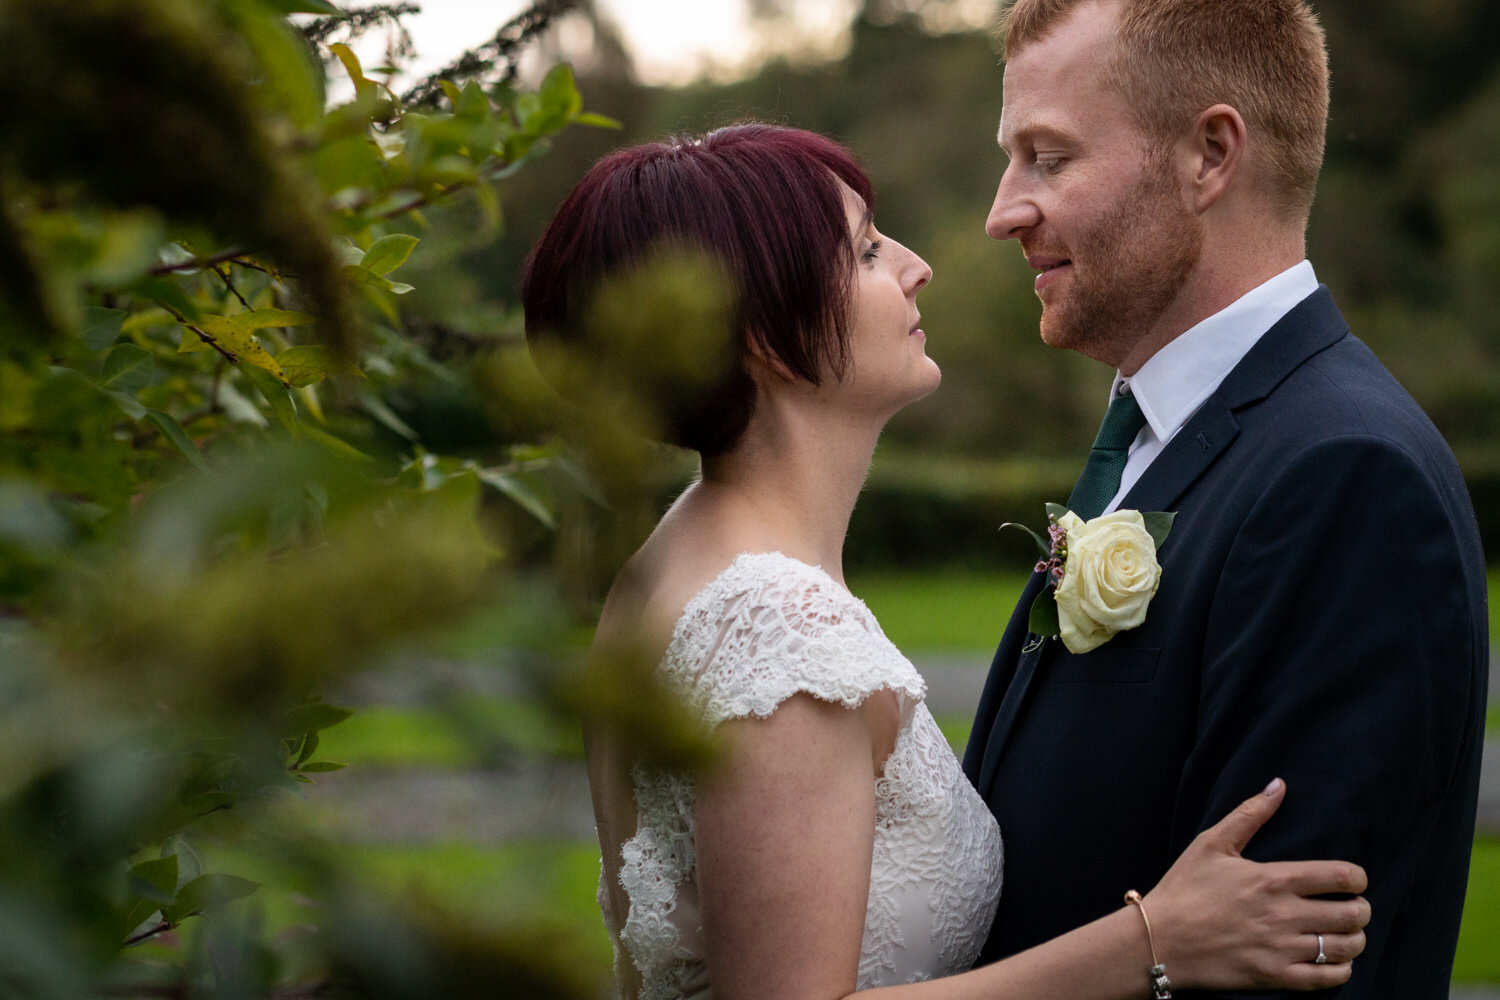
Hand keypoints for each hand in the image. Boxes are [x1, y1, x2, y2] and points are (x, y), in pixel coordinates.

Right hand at [1143, 778, 1369, 991]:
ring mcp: (1281, 949)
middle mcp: (1284, 914)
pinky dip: (1341, 970)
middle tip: (1353, 907)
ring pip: (1346, 948)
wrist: (1159, 939)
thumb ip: (1249, 814)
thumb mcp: (1211, 844)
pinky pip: (1327, 979)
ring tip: (1345, 933)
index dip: (1359, 878)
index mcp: (1273, 879)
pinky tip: (1332, 961)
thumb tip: (1279, 785)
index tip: (1354, 880)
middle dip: (1361, 909)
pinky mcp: (1274, 977)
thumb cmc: (1184, 889)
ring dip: (1354, 939)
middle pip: (1352, 914)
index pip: (1342, 877)